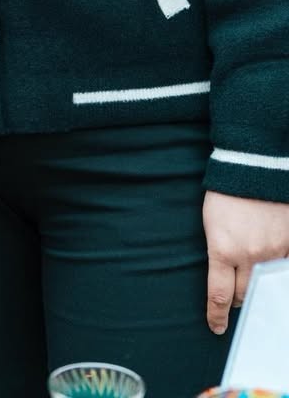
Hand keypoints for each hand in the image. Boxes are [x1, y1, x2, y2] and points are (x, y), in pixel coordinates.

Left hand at [204, 190, 288, 333]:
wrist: (253, 166)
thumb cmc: (226, 193)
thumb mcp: (212, 224)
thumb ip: (220, 252)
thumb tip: (223, 277)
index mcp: (222, 248)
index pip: (219, 294)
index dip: (217, 315)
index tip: (216, 327)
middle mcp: (249, 255)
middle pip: (245, 295)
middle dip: (239, 299)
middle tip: (236, 296)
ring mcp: (273, 252)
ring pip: (265, 286)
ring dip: (258, 288)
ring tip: (252, 278)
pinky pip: (283, 271)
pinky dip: (277, 274)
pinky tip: (270, 266)